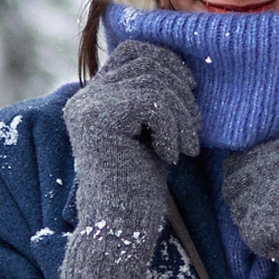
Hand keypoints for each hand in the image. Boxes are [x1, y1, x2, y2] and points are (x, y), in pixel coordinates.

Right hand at [55, 40, 200, 278]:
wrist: (121, 227)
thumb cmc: (139, 184)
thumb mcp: (149, 131)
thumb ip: (154, 96)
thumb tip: (180, 65)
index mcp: (94, 96)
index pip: (134, 50)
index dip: (167, 62)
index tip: (189, 91)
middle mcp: (86, 97)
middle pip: (148, 61)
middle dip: (182, 92)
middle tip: (192, 131)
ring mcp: (89, 107)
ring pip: (155, 82)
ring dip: (182, 115)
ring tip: (186, 147)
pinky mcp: (100, 120)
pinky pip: (153, 102)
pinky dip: (172, 129)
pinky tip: (169, 156)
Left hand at [222, 137, 278, 278]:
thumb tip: (237, 176)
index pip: (237, 162)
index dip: (246, 190)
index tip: (273, 208)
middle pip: (232, 186)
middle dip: (248, 212)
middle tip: (278, 229)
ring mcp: (277, 184)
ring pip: (241, 214)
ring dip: (260, 234)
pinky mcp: (278, 213)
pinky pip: (252, 237)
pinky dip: (271, 252)